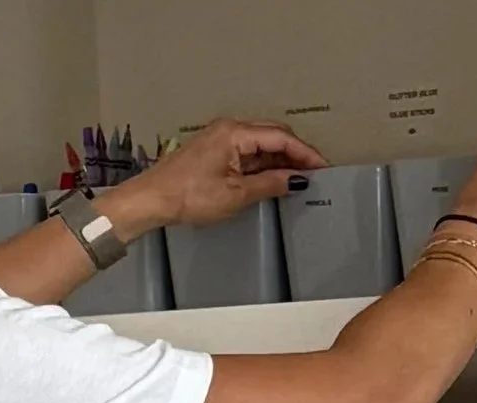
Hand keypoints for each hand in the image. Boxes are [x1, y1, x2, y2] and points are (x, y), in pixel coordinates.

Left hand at [112, 119, 325, 235]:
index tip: (323, 167)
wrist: (153, 199)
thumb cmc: (189, 195)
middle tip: (314, 173)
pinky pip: (247, 150)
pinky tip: (273, 177)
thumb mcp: (237, 194)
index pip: (281, 138)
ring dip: (280, 159)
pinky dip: (264, 162)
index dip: (305, 153)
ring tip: (297, 179)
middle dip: (296, 153)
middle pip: (273, 135)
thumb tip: (296, 179)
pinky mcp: (214, 150)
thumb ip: (270, 183)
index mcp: (235, 133)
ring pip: (261, 143)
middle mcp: (229, 128)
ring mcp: (220, 138)